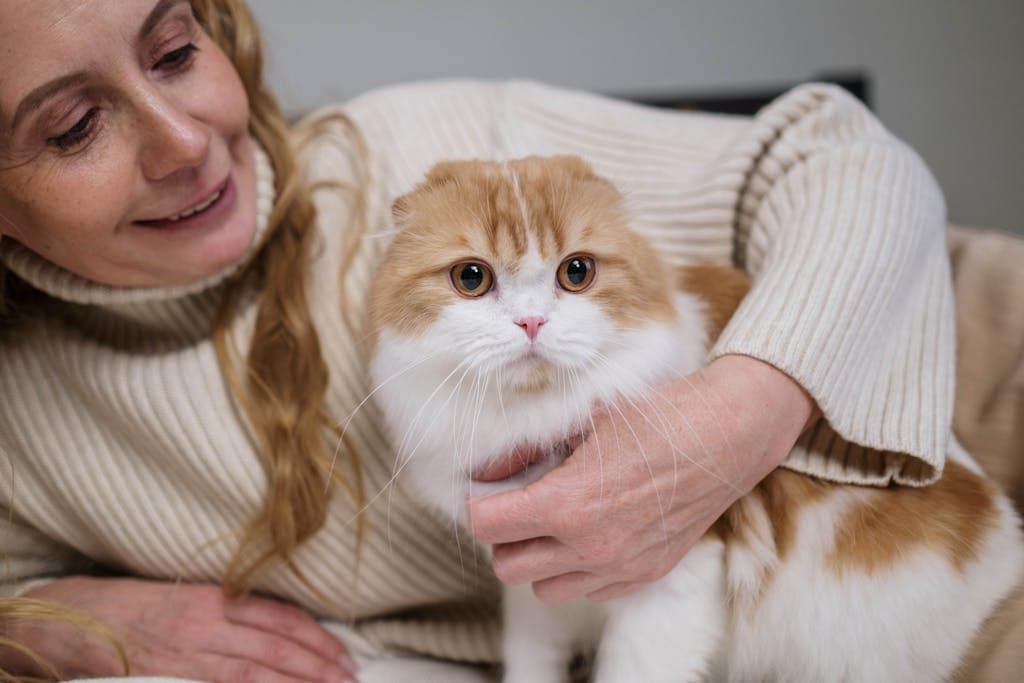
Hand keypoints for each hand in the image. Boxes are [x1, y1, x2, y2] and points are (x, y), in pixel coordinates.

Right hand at [3, 576, 357, 681]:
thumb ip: (227, 609)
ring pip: (258, 668)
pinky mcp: (171, 671)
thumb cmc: (130, 606)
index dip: (315, 635)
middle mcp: (209, 617)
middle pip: (278, 642)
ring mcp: (190, 647)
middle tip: (348, 676)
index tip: (341, 651)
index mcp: (216, 593)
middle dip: (318, 662)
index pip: (280, 615)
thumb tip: (272, 629)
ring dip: (298, 680)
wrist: (74, 618)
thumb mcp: (186, 595)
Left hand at [468, 354, 816, 603]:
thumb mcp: (584, 419)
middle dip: (504, 536)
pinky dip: (578, 570)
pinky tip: (590, 533)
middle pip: (507, 566)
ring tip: (553, 523)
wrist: (726, 435)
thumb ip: (528, 448)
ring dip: (539, 559)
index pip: (486, 526)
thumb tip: (490, 465)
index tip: (489, 490)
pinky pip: (589, 592)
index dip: (481, 504)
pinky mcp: (644, 573)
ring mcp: (619, 566)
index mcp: (567, 504)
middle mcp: (589, 546)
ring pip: (544, 589)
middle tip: (519, 506)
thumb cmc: (657, 418)